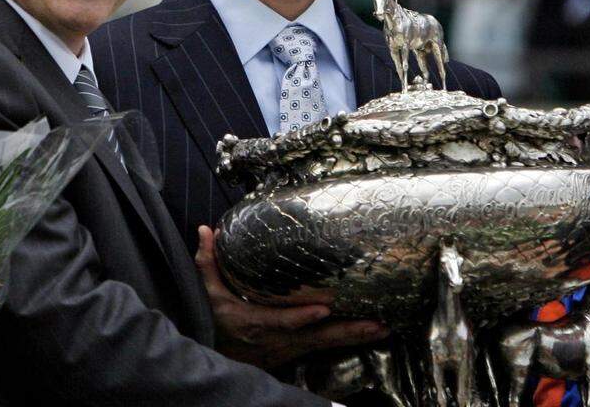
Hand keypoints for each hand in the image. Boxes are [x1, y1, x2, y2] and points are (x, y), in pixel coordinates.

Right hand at [195, 225, 389, 368]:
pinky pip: (330, 344)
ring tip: (383, 326)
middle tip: (374, 322)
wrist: (221, 358)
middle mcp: (278, 338)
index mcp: (255, 323)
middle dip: (346, 330)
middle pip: (316, 336)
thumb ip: (207, 264)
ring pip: (328, 342)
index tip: (322, 309)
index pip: (281, 321)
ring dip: (356, 335)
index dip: (301, 317)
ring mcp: (292, 346)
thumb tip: (206, 231)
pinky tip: (374, 332)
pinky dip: (352, 338)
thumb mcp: (208, 295)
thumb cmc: (217, 322)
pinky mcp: (301, 348)